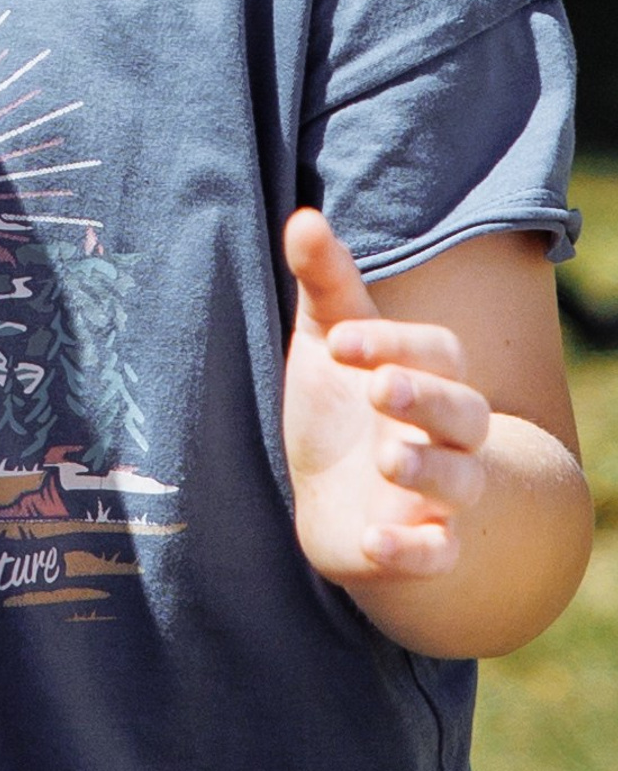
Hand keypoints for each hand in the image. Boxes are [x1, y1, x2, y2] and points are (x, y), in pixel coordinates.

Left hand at [284, 208, 490, 584]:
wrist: (329, 495)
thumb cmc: (336, 404)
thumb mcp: (325, 339)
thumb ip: (323, 282)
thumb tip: (304, 216)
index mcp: (424, 376)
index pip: (437, 351)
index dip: (395, 343)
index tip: (340, 343)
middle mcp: (443, 434)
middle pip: (466, 413)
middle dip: (427, 398)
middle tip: (381, 389)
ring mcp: (438, 494)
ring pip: (462, 482)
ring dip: (428, 470)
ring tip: (385, 457)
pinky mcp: (423, 546)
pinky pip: (436, 554)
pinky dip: (413, 549)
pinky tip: (375, 540)